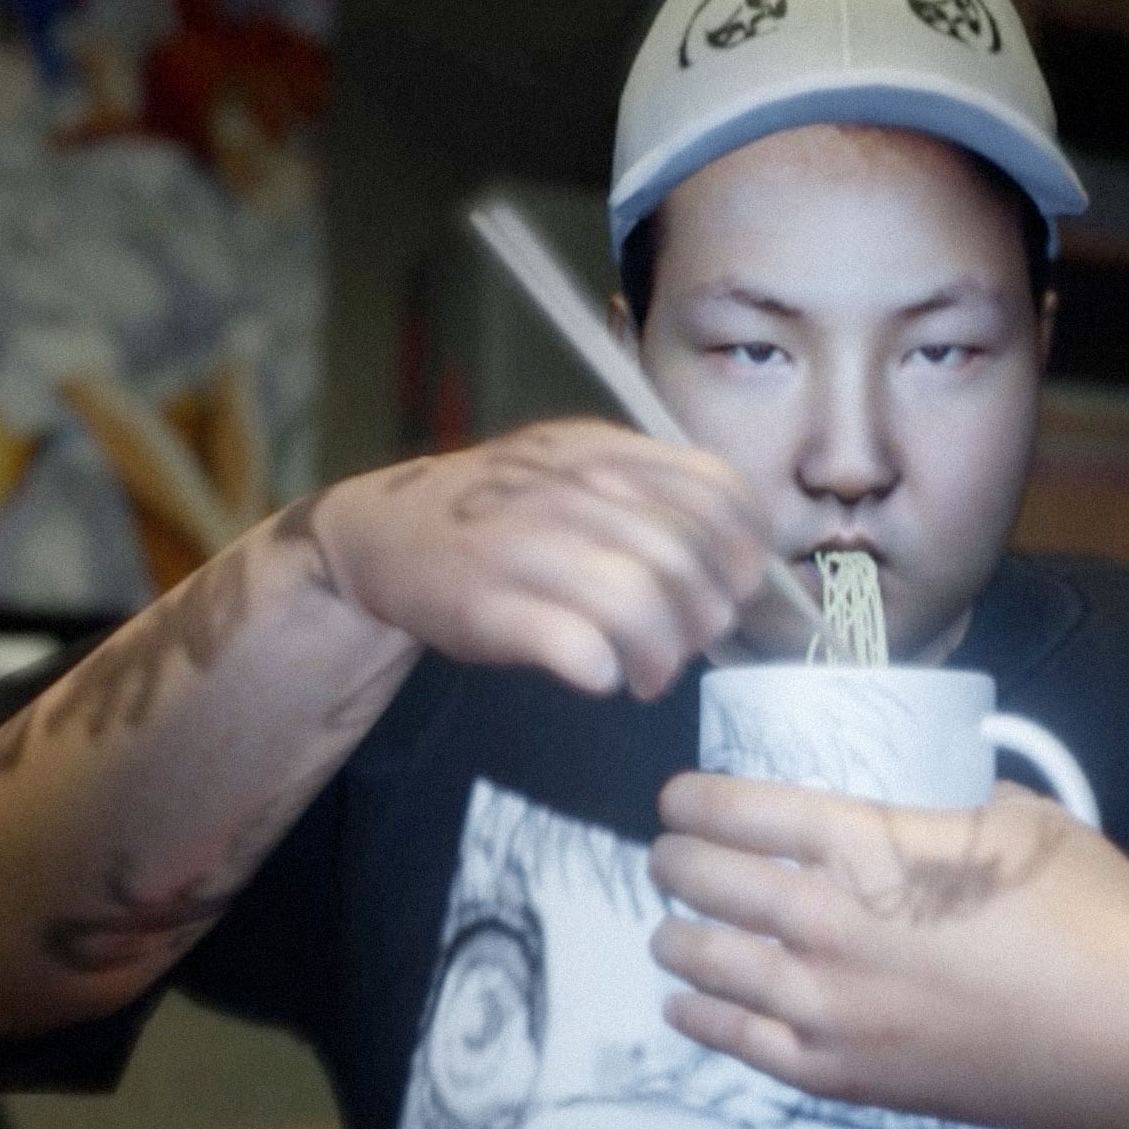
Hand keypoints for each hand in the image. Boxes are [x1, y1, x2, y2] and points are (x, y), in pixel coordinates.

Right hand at [311, 420, 772, 698]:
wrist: (383, 532)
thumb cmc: (504, 515)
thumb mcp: (579, 475)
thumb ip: (656, 499)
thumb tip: (744, 567)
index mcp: (605, 453)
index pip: (717, 492)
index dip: (744, 549)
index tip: (734, 587)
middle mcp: (571, 490)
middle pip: (686, 561)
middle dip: (704, 620)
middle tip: (686, 645)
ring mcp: (526, 544)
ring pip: (640, 605)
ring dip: (662, 656)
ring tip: (649, 674)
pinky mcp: (489, 604)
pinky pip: (577, 646)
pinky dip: (603, 670)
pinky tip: (599, 675)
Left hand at [646, 772, 1128, 1128]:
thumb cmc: (1101, 920)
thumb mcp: (1029, 821)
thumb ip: (958, 807)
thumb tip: (937, 809)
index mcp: (870, 849)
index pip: (742, 812)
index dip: (694, 802)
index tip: (679, 799)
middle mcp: (830, 928)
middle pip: (709, 885)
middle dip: (674, 863)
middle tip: (669, 855)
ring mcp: (834, 1014)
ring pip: (711, 967)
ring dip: (679, 938)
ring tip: (671, 927)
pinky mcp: (852, 1081)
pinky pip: (748, 1048)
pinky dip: (706, 1020)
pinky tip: (689, 1005)